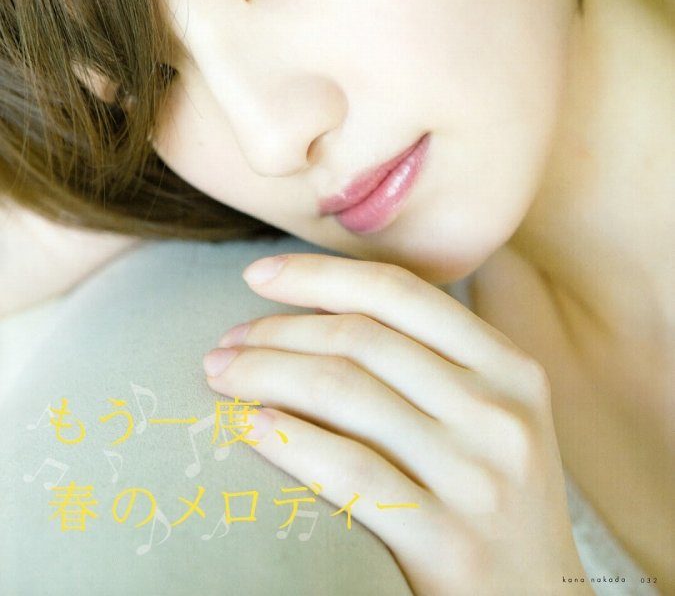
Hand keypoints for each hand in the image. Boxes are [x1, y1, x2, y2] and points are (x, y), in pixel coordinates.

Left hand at [202, 253, 584, 594]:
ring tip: (221, 376)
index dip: (319, 275)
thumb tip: (316, 304)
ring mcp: (477, 477)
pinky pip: (349, 472)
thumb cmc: (494, 498)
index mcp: (510, 367)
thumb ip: (431, 360)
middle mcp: (499, 412)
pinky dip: (288, 440)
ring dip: (266, 375)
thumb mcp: (491, 415)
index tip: (258, 274)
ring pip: (345, 393)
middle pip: (362, 339)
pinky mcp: (448, 542)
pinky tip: (248, 427)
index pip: (400, 293)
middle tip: (226, 342)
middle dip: (277, 331)